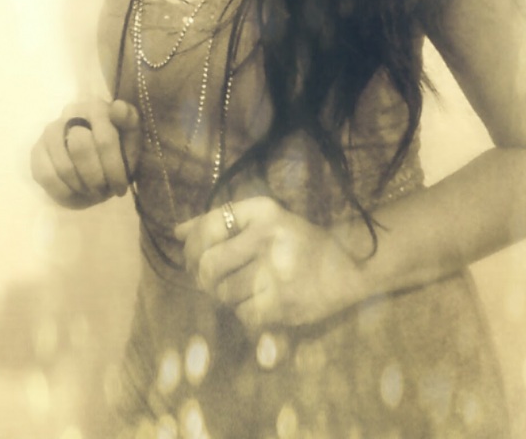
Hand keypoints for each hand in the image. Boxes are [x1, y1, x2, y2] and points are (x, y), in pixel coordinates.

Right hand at [30, 98, 141, 208]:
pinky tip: (75, 193)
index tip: (121, 187)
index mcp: (97, 108)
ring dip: (81, 186)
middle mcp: (70, 113)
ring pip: (63, 166)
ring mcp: (51, 131)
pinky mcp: (37, 150)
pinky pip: (47, 176)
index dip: (114, 168)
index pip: (105, 140)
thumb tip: (118, 107)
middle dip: (96, 177)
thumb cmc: (118, 149)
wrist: (96, 160)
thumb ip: (130, 122)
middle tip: (104, 190)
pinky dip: (64, 192)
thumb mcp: (131, 138)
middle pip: (80, 149)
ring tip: (92, 191)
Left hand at [175, 196, 363, 331]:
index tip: (192, 253)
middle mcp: (268, 237)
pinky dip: (244, 312)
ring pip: (223, 293)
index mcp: (263, 211)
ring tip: (241, 288)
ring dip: (225, 295)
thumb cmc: (299, 241)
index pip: (210, 224)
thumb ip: (219, 221)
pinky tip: (259, 302)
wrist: (349, 266)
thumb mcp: (264, 220)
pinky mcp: (282, 303)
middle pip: (208, 264)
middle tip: (209, 278)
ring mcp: (275, 272)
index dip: (192, 243)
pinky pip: (242, 314)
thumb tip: (176, 232)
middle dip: (201, 276)